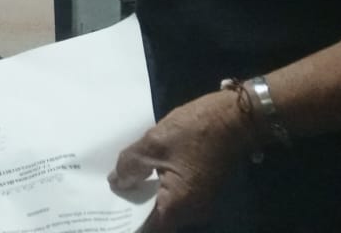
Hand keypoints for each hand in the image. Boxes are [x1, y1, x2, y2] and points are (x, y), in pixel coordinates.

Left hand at [108, 90, 254, 230]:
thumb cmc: (194, 130)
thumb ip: (130, 166)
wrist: (232, 118)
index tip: (108, 213)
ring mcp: (199, 202)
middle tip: (108, 196)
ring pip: (166, 209)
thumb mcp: (153, 143)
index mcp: (180, 203)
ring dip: (144, 200)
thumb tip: (116, 183)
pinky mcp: (200, 191)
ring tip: (119, 184)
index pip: (149, 227)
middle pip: (158, 221)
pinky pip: (175, 200)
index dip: (127, 221)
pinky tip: (140, 177)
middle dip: (133, 209)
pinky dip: (157, 192)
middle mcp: (192, 211)